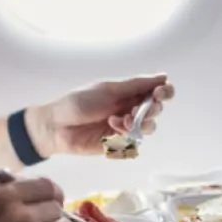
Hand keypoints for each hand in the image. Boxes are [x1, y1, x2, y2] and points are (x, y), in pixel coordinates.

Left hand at [26, 74, 174, 156]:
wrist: (57, 126)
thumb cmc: (78, 103)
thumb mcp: (108, 89)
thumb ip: (135, 85)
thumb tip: (163, 76)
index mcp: (128, 93)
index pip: (157, 92)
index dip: (165, 92)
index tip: (161, 92)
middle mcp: (130, 109)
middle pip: (156, 111)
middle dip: (152, 109)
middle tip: (136, 110)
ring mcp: (124, 128)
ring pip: (148, 128)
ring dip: (139, 123)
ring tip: (120, 120)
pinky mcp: (117, 145)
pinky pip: (133, 144)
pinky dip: (126, 136)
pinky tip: (111, 130)